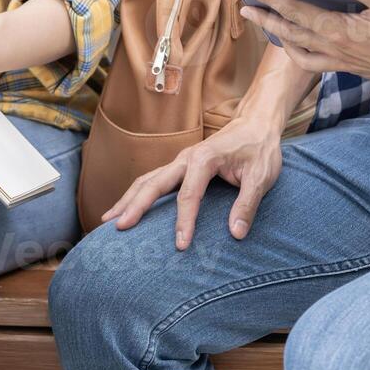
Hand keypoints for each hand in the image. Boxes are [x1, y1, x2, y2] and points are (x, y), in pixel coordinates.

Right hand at [105, 115, 284, 250]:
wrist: (256, 124)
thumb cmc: (259, 150)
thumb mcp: (262, 177)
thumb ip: (247, 204)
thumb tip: (236, 234)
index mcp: (204, 160)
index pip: (188, 196)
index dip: (183, 222)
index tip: (180, 246)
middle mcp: (185, 158)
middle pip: (153, 184)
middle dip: (135, 206)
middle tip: (118, 227)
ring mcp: (179, 161)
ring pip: (146, 180)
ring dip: (127, 199)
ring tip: (107, 220)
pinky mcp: (179, 166)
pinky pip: (152, 180)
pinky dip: (136, 194)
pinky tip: (126, 207)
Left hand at [239, 0, 369, 91]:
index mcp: (341, 31)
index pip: (295, 11)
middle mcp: (335, 49)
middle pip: (289, 32)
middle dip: (264, 18)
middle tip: (244, 7)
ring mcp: (342, 61)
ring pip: (299, 51)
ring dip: (280, 37)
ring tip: (267, 26)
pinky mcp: (352, 68)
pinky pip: (315, 62)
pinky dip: (301, 52)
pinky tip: (302, 44)